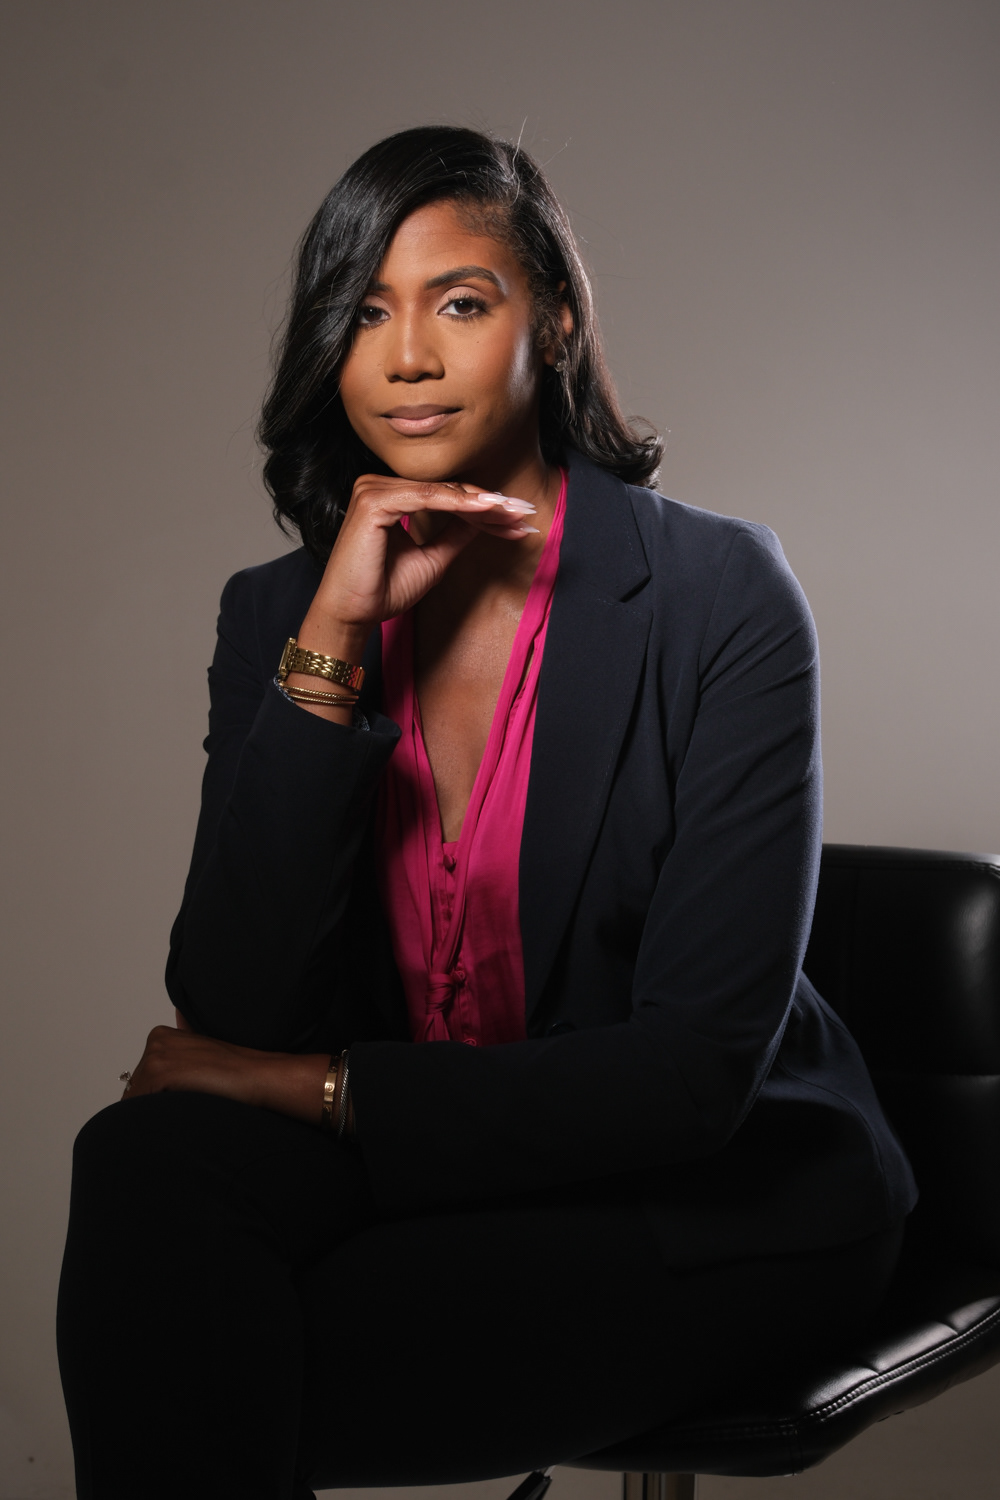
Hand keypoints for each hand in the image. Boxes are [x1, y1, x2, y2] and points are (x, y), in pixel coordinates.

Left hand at [121, 1026, 329, 1126]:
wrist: (254, 1075)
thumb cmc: (232, 1069)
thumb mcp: (200, 1051)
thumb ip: (181, 1045)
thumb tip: (173, 1031)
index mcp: (160, 1036)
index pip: (138, 1078)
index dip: (154, 1096)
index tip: (178, 1099)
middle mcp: (155, 1042)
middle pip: (134, 1088)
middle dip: (151, 1104)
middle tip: (183, 1106)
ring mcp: (156, 1056)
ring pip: (136, 1098)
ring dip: (153, 1112)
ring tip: (186, 1107)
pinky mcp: (160, 1072)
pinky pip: (140, 1103)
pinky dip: (153, 1115)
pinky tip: (181, 1110)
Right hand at [306, 474, 537, 643]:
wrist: (353, 614)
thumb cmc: (383, 590)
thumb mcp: (432, 558)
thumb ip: (455, 534)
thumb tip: (486, 518)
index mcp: (390, 496)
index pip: (446, 496)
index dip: (485, 508)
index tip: (518, 519)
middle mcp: (379, 485)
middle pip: (447, 491)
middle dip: (490, 505)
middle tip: (525, 512)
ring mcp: (374, 489)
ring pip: (441, 493)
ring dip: (481, 504)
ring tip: (512, 512)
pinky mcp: (374, 500)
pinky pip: (425, 497)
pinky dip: (458, 504)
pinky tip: (487, 509)